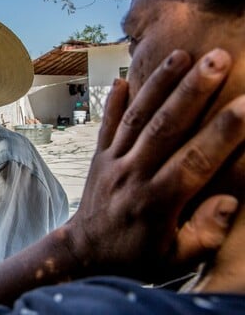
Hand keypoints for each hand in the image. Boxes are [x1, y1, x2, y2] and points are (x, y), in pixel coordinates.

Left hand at [66, 48, 244, 281]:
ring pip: (136, 118)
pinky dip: (112, 102)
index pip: (195, 161)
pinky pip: (105, 125)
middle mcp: (133, 175)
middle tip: (217, 58)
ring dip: (157, 85)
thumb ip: (205, 234)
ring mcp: (112, 162)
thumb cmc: (136, 257)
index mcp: (158, 202)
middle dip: (192, 90)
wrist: (84, 253)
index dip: (223, 133)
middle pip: (165, 127)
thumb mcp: (176, 259)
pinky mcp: (98, 156)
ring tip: (180, 55)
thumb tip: (231, 201)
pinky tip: (121, 78)